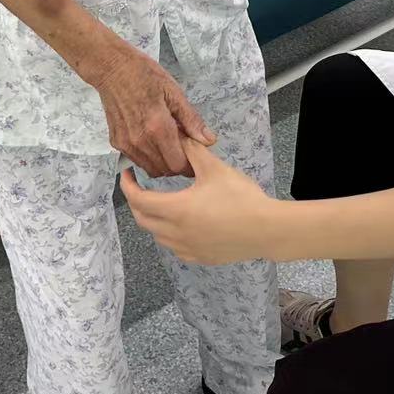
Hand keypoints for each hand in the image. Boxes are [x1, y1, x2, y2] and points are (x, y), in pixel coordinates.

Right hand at [84, 40, 215, 177]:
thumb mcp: (173, 92)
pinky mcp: (116, 142)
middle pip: (164, 170)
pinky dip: (147, 156)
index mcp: (158, 128)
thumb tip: (209, 140)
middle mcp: (140, 141)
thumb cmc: (144, 75)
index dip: (189, 164)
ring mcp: (126, 144)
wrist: (112, 69)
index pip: (177, 165)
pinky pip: (136, 159)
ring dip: (162, 162)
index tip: (194, 156)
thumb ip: (191, 120)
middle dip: (176, 164)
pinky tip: (151, 138)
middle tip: (182, 147)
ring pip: (149, 168)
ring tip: (167, 142)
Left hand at [122, 138, 276, 264]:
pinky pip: (174, 248)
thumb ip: (193, 151)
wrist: (266, 229)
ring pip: (157, 236)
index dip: (128, 187)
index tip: (127, 175)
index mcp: (176, 210)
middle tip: (140, 187)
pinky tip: (182, 225)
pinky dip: (169, 235)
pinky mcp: (200, 258)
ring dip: (153, 220)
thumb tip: (179, 135)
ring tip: (162, 204)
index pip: (138, 200)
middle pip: (143, 220)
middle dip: (137, 203)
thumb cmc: (240, 198)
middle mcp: (176, 234)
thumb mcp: (215, 168)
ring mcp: (187, 249)